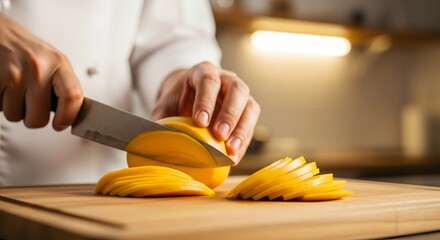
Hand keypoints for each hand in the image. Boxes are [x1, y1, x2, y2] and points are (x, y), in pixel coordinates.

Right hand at [0, 15, 82, 130]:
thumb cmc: (26, 51)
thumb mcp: (53, 62)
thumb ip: (63, 86)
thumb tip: (73, 116)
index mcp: (59, 63)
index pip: (73, 96)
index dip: (68, 117)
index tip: (60, 124)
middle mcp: (38, 67)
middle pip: (39, 118)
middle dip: (32, 117)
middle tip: (29, 102)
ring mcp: (14, 73)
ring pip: (15, 116)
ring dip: (13, 108)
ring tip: (13, 88)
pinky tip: (3, 86)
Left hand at [151, 61, 260, 163]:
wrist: (188, 102)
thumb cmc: (176, 103)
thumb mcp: (164, 107)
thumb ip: (160, 119)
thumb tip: (154, 142)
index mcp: (204, 72)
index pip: (209, 81)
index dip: (206, 101)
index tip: (200, 122)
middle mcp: (227, 80)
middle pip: (236, 91)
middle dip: (229, 114)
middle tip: (219, 135)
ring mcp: (240, 95)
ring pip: (250, 107)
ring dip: (242, 129)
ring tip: (231, 149)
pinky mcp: (247, 112)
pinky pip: (251, 125)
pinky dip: (244, 141)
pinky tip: (234, 156)